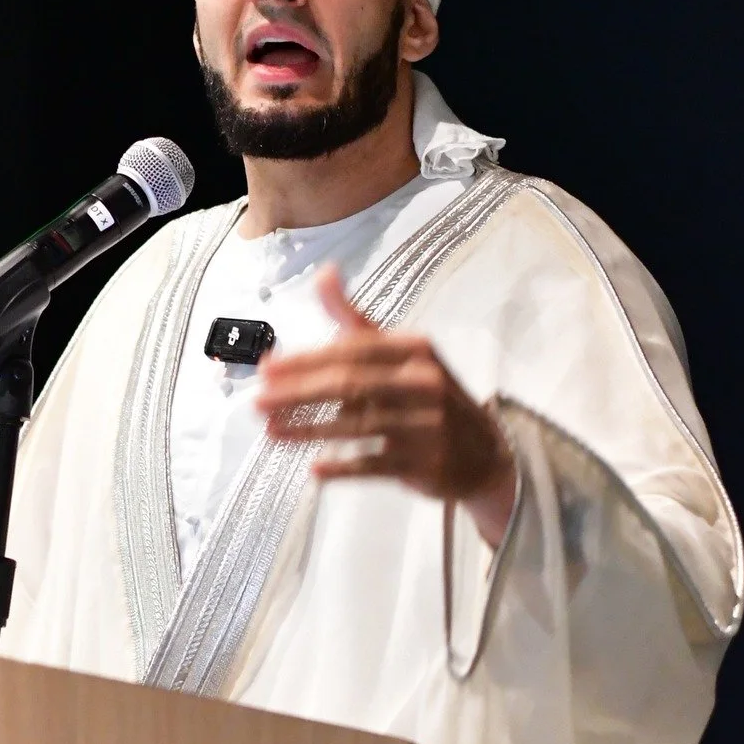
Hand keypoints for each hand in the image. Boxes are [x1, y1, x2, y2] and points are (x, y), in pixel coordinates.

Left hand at [255, 265, 517, 547]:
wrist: (484, 452)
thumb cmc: (430, 396)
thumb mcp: (401, 352)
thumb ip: (356, 321)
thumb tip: (324, 274)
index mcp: (415, 350)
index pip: (352, 349)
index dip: (306, 359)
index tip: (267, 368)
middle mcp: (423, 383)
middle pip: (350, 385)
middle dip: (298, 393)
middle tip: (258, 401)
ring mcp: (426, 426)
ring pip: (357, 426)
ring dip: (309, 430)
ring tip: (273, 431)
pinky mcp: (425, 464)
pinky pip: (374, 466)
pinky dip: (343, 467)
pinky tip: (314, 469)